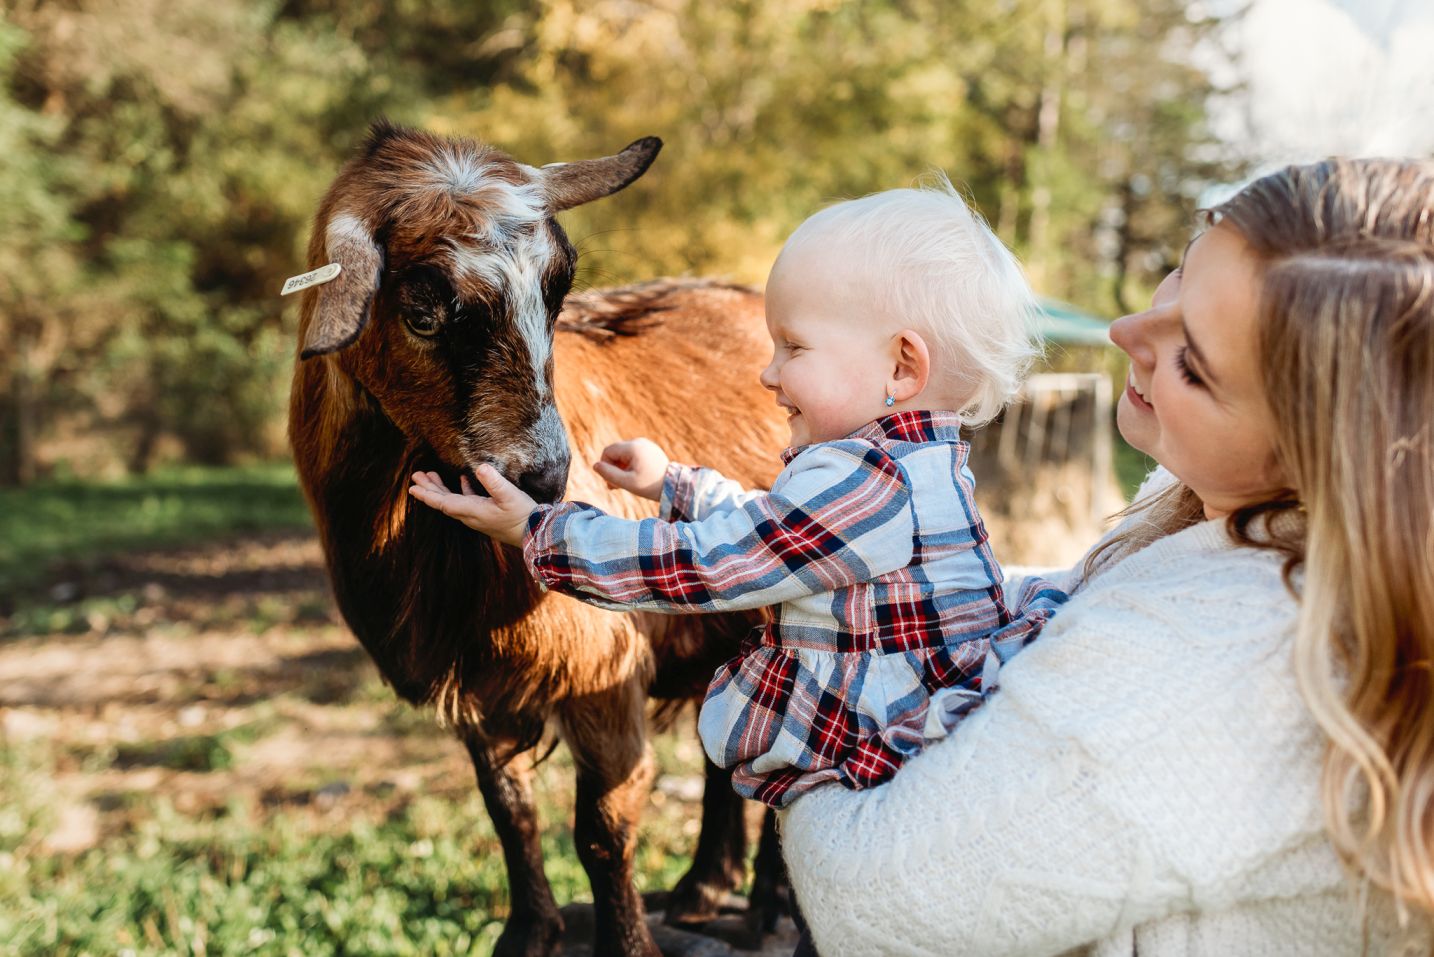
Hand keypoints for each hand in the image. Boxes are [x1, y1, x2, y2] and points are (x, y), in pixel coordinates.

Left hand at [408, 465, 537, 546]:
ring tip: (431, 476)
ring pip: (453, 502)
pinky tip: (462, 480)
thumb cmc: (523, 515)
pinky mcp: (487, 515)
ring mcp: (478, 516)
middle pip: (444, 502)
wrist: (536, 534)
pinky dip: (461, 490)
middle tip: (416, 476)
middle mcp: (471, 516)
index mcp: (472, 511)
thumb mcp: (509, 496)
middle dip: (429, 489)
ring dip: (441, 489)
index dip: (427, 494)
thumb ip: (493, 482)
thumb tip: (479, 467)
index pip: (443, 503)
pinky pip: (467, 502)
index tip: (412, 487)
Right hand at [593, 438, 668, 500]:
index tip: (610, 481)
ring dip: (620, 468)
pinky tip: (632, 478)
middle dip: (612, 468)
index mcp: (633, 447)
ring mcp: (646, 445)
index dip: (605, 465)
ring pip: (624, 454)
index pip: (608, 451)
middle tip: (614, 486)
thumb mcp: (627, 482)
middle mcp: (639, 442)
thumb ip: (609, 474)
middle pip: (616, 452)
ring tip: (623, 484)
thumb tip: (595, 466)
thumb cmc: (650, 485)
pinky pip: (634, 455)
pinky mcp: (650, 450)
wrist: (673, 486)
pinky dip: (630, 465)